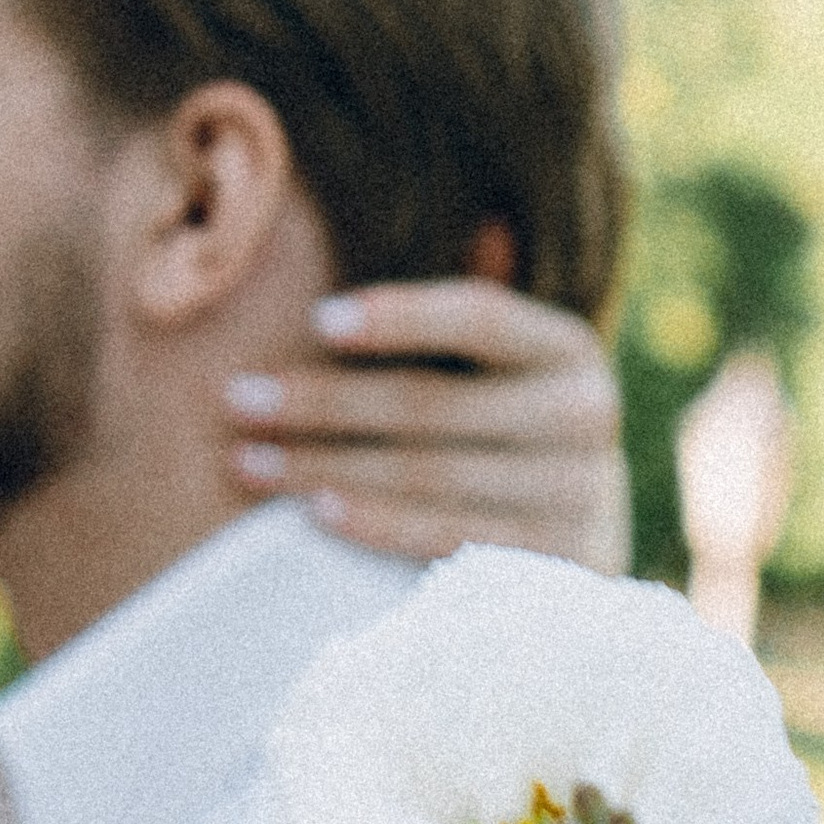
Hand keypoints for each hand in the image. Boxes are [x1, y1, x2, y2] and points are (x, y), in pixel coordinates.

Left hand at [222, 280, 629, 572]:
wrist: (579, 541)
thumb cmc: (505, 432)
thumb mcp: (498, 371)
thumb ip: (452, 323)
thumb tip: (397, 259)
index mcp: (567, 348)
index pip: (480, 317)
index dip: (400, 316)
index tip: (317, 321)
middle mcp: (585, 415)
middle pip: (431, 404)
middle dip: (322, 402)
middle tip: (238, 399)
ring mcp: (577, 495)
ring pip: (426, 475)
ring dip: (324, 466)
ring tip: (247, 459)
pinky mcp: (553, 564)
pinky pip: (445, 539)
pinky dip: (375, 522)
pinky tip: (313, 510)